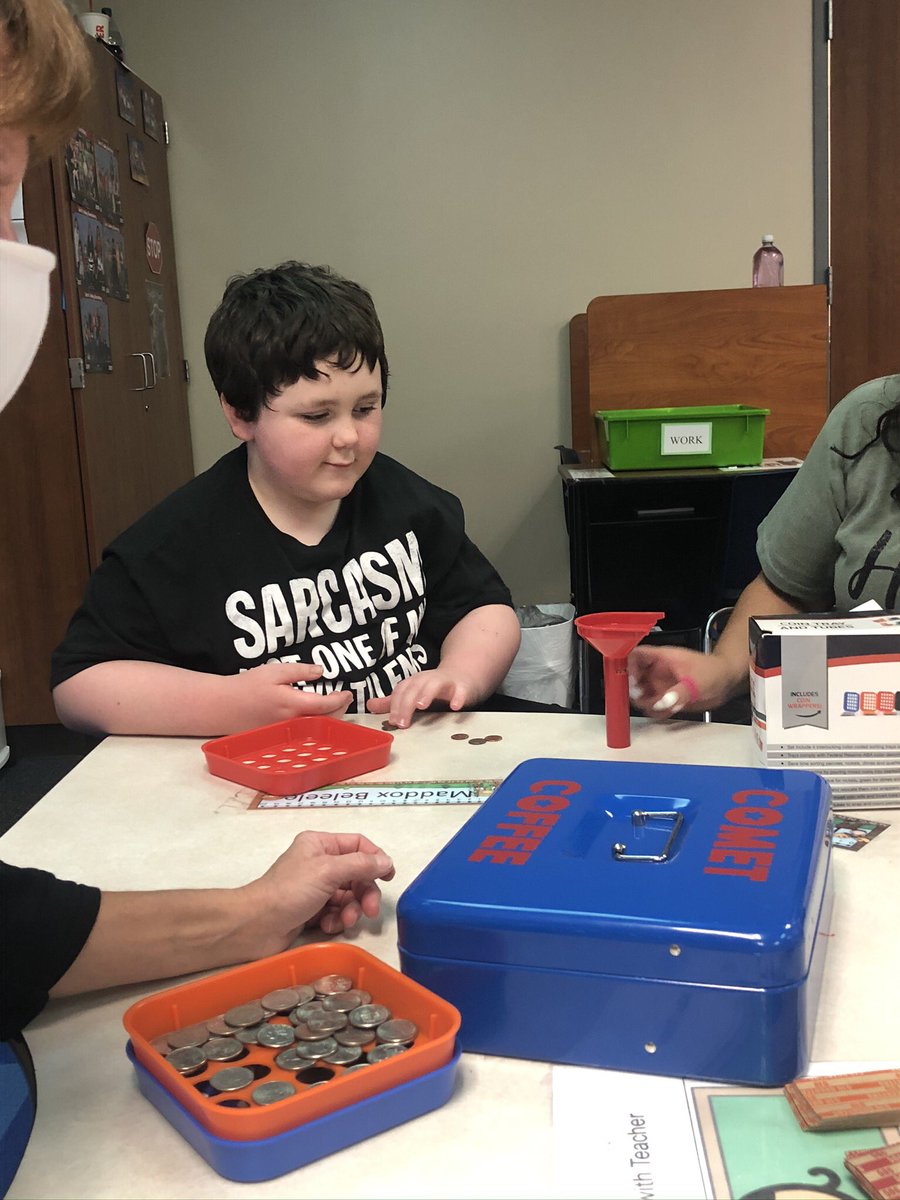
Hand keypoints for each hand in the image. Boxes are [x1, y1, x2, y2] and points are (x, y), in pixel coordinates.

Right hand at [224, 661, 351, 729]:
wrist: (223, 707)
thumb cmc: (246, 687)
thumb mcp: (274, 671)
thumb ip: (300, 671)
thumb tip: (321, 671)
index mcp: (293, 705)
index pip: (326, 705)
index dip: (340, 699)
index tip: (347, 693)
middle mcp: (293, 723)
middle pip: (325, 720)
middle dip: (339, 710)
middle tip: (344, 698)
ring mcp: (286, 732)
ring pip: (315, 728)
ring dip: (328, 718)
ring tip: (333, 705)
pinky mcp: (280, 736)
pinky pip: (304, 732)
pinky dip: (315, 724)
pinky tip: (314, 715)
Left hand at [247, 831, 394, 951]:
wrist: (256, 926)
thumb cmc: (291, 891)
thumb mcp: (328, 871)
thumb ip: (361, 865)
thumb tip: (387, 862)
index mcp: (320, 844)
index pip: (358, 845)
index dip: (376, 859)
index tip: (389, 877)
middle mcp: (319, 862)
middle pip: (357, 874)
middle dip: (365, 893)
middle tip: (371, 911)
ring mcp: (315, 888)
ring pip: (349, 896)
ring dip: (351, 910)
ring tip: (345, 921)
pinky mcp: (312, 910)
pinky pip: (336, 912)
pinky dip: (336, 920)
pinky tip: (328, 926)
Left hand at [365, 667, 478, 727]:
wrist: (462, 676)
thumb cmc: (434, 688)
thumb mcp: (412, 693)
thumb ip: (392, 701)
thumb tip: (369, 705)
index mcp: (414, 682)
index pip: (401, 691)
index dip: (395, 705)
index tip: (392, 721)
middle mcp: (427, 680)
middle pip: (414, 689)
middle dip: (406, 704)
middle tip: (402, 723)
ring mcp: (446, 683)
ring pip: (434, 685)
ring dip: (427, 694)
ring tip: (421, 706)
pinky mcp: (462, 687)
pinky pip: (461, 691)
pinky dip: (458, 697)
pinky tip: (455, 707)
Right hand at [627, 645, 737, 717]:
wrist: (726, 682)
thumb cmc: (713, 672)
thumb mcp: (697, 682)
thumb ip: (679, 693)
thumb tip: (662, 702)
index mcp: (662, 658)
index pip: (636, 656)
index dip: (629, 666)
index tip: (632, 680)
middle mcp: (658, 671)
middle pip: (633, 676)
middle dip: (633, 689)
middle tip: (640, 698)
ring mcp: (661, 684)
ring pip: (641, 693)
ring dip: (644, 702)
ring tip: (656, 707)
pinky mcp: (667, 697)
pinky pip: (653, 705)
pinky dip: (656, 711)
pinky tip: (666, 712)